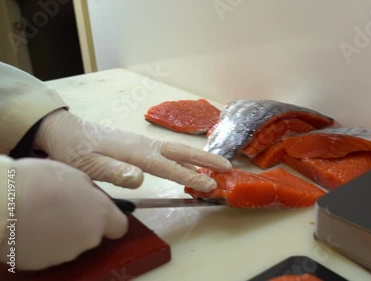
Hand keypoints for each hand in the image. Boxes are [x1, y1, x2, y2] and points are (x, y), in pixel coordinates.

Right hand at [0, 158, 126, 269]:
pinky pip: (49, 251)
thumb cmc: (38, 182)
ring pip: (71, 243)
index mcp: (100, 215)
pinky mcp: (42, 263)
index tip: (99, 211)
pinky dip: (43, 242)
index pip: (120, 226)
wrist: (2, 204)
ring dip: (62, 232)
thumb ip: (90, 192)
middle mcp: (88, 238)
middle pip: (93, 234)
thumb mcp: (75, 175)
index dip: (110, 219)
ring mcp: (65, 253)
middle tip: (63, 206)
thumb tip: (91, 198)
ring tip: (42, 215)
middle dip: (83, 222)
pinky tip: (30, 226)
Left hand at [34, 109, 230, 191]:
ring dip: (198, 157)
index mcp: (135, 152)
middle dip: (205, 159)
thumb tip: (141, 178)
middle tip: (227, 167)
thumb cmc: (75, 150)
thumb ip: (115, 171)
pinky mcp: (140, 144)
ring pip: (177, 150)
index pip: (168, 166)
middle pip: (180, 151)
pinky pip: (169, 151)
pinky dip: (184, 157)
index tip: (210, 184)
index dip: (190, 176)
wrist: (65, 131)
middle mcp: (144, 145)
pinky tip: (187, 163)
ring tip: (216, 166)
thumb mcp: (88, 165)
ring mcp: (143, 143)